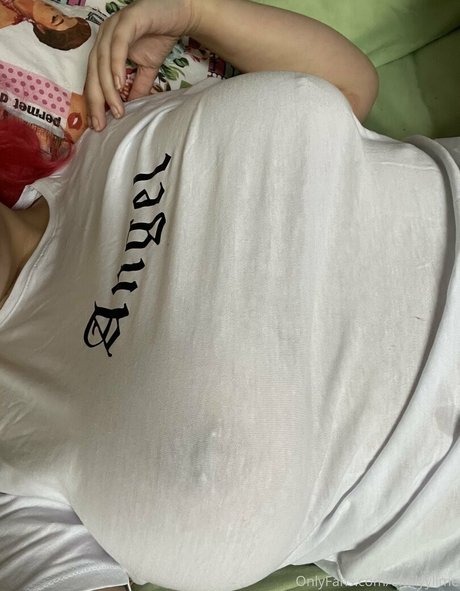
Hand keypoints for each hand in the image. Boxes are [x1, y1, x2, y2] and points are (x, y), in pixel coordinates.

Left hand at [85, 0, 198, 130]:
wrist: (181, 13)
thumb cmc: (160, 36)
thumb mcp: (147, 68)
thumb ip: (137, 86)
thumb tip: (131, 107)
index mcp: (105, 46)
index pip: (94, 76)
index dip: (94, 101)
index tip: (98, 125)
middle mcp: (104, 34)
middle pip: (93, 71)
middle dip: (95, 100)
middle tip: (100, 124)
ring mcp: (114, 25)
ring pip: (103, 61)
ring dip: (108, 89)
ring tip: (116, 110)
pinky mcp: (128, 20)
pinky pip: (118, 46)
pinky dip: (117, 66)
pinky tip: (119, 85)